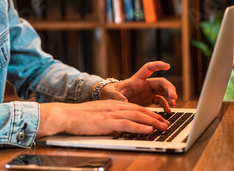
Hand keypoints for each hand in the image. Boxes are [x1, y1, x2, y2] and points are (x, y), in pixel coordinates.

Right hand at [36, 100, 169, 138]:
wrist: (66, 114)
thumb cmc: (78, 117)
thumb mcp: (97, 113)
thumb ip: (108, 117)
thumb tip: (118, 124)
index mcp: (112, 104)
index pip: (135, 107)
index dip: (149, 112)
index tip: (158, 118)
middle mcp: (114, 107)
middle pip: (140, 110)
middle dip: (155, 116)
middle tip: (167, 123)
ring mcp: (111, 114)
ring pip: (138, 116)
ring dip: (153, 121)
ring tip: (164, 127)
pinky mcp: (107, 122)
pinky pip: (128, 124)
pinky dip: (140, 127)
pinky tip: (149, 130)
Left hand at [99, 61, 177, 112]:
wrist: (109, 100)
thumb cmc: (109, 92)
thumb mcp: (109, 93)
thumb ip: (116, 96)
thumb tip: (124, 102)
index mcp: (136, 80)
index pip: (148, 68)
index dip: (157, 65)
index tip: (167, 65)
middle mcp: (144, 84)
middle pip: (161, 82)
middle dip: (169, 88)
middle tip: (174, 97)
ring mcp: (147, 92)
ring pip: (163, 91)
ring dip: (170, 96)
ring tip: (173, 104)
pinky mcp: (148, 100)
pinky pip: (160, 101)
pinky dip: (165, 106)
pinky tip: (168, 111)